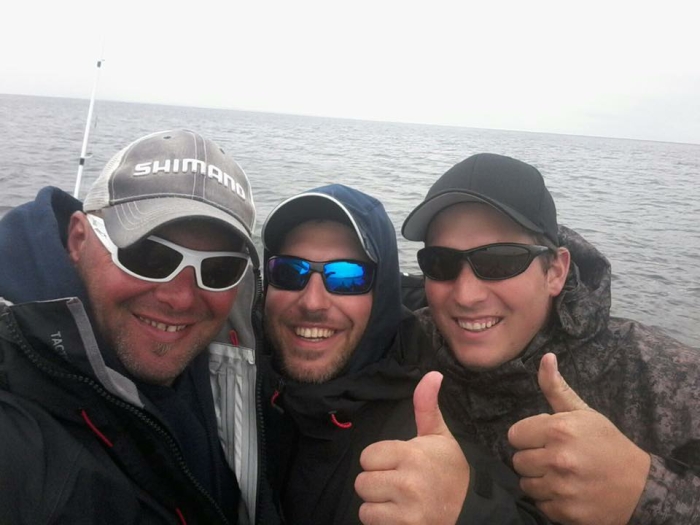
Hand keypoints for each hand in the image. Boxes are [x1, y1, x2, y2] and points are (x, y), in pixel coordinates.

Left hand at [355, 371, 468, 524]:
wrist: (473, 511)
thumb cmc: (452, 471)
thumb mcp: (439, 437)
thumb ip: (426, 406)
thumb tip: (432, 374)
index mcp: (412, 455)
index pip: (367, 457)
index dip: (379, 461)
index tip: (396, 464)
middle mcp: (408, 483)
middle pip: (362, 483)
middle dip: (376, 484)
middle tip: (397, 484)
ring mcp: (407, 512)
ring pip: (365, 507)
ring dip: (377, 505)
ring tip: (398, 501)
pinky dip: (383, 522)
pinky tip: (400, 515)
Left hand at [508, 353, 650, 524]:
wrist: (640, 487)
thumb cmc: (607, 445)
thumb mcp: (584, 413)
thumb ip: (556, 388)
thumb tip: (545, 357)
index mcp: (559, 430)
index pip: (514, 435)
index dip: (528, 437)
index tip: (544, 439)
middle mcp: (557, 459)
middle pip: (517, 461)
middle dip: (533, 458)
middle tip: (554, 458)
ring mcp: (561, 488)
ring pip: (526, 484)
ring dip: (539, 481)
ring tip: (560, 475)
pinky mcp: (566, 513)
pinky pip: (539, 505)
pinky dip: (550, 501)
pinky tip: (567, 492)